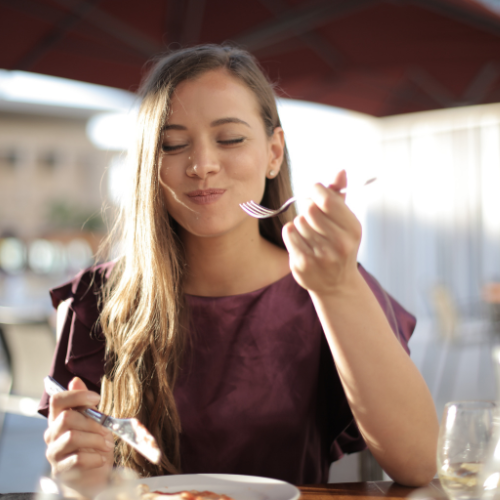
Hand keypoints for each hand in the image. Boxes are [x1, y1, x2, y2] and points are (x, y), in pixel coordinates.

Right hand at [44, 377, 113, 495]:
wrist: (91, 477)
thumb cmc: (93, 445)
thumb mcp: (94, 421)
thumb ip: (85, 404)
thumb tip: (75, 380)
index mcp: (59, 419)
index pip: (57, 400)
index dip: (77, 395)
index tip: (96, 398)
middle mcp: (52, 434)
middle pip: (66, 418)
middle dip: (92, 422)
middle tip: (107, 430)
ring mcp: (54, 452)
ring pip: (71, 437)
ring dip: (94, 439)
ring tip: (106, 444)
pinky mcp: (60, 470)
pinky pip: (76, 459)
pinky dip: (94, 457)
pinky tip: (101, 458)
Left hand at [282, 170, 361, 295]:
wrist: (336, 284)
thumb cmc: (340, 245)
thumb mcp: (346, 221)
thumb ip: (340, 196)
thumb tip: (340, 171)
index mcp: (353, 229)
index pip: (327, 200)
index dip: (316, 190)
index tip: (314, 191)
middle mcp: (339, 243)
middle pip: (309, 209)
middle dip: (308, 208)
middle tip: (312, 215)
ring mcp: (321, 256)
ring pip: (298, 221)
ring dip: (301, 223)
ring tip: (310, 234)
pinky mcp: (303, 264)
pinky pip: (289, 233)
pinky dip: (291, 233)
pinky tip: (301, 241)